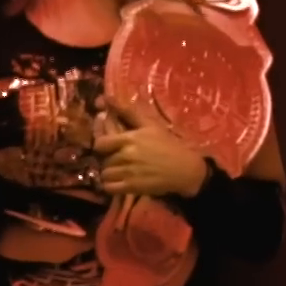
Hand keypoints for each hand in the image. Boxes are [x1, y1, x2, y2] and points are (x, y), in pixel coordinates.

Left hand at [93, 99, 208, 198]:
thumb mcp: (150, 125)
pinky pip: (109, 188)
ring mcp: (128, 173)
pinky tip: (119, 182)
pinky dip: (111, 185)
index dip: (102, 145)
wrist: (185, 169)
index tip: (108, 146)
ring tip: (119, 171)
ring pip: (105, 174)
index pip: (100, 143)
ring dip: (110, 173)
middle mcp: (126, 155)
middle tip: (118, 159)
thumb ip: (128, 112)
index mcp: (129, 139)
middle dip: (109, 159)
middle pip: (104, 159)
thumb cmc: (168, 145)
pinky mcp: (132, 188)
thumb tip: (108, 97)